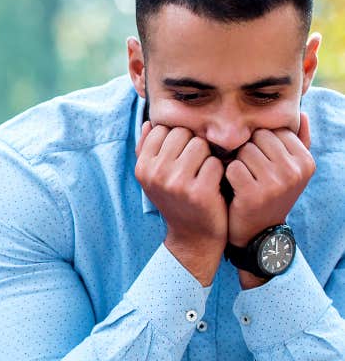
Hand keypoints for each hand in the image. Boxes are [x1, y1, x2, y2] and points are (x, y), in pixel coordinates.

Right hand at [135, 122, 227, 284]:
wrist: (193, 237)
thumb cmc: (177, 200)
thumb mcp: (155, 177)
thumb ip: (148, 150)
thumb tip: (148, 123)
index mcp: (142, 168)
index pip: (162, 129)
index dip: (176, 140)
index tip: (179, 159)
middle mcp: (155, 174)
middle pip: (182, 133)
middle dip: (192, 146)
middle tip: (193, 168)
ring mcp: (176, 184)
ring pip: (200, 144)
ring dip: (206, 157)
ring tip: (202, 176)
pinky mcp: (198, 192)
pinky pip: (215, 162)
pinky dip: (218, 172)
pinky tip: (213, 186)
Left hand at [226, 113, 313, 247]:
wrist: (258, 233)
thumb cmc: (270, 195)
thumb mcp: (290, 171)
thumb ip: (299, 142)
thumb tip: (304, 113)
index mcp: (306, 161)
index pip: (274, 131)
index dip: (260, 144)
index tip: (261, 164)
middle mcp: (294, 171)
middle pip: (258, 138)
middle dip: (248, 152)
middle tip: (250, 173)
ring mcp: (275, 184)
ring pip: (244, 151)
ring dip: (237, 163)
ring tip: (243, 180)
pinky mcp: (253, 195)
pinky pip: (232, 168)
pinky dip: (228, 176)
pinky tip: (234, 189)